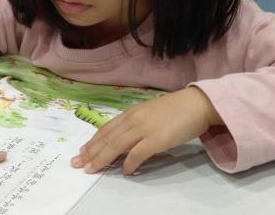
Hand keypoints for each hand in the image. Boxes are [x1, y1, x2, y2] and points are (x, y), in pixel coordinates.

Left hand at [71, 87, 222, 174]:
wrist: (197, 104)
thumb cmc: (176, 109)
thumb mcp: (150, 113)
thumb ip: (136, 124)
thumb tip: (124, 139)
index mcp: (132, 113)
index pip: (106, 129)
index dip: (93, 141)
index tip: (82, 151)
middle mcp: (134, 120)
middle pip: (107, 138)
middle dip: (91, 152)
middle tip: (77, 164)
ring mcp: (144, 129)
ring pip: (116, 145)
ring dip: (102, 158)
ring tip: (91, 169)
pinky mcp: (156, 140)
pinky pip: (137, 154)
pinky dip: (129, 163)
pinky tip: (124, 171)